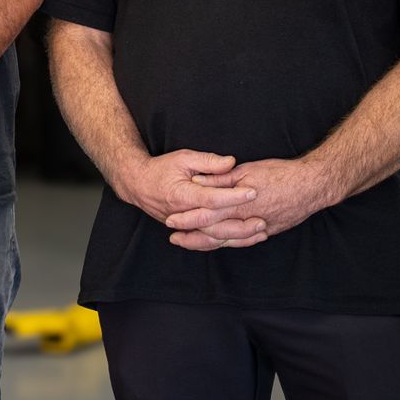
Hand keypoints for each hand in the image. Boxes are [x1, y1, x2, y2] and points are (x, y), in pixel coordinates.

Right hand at [113, 149, 261, 240]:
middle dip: (240, 224)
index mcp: (181, 195)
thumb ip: (208, 161)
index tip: (252, 191)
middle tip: (262, 220)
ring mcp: (184, 226)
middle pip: (215, 225)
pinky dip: (228, 242)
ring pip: (214, 238)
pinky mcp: (187, 231)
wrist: (138, 184)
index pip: (211, 199)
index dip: (233, 196)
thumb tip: (231, 162)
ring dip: (238, 237)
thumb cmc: (161, 169)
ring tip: (260, 232)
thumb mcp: (182, 158)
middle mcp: (182, 215)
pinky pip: (209, 242)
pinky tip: (246, 239)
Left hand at [171, 157, 334, 250]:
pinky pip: (243, 242)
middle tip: (175, 238)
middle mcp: (247, 220)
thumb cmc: (280, 174)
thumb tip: (197, 181)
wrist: (312, 186)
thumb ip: (220, 178)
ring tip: (190, 243)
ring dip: (206, 244)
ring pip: (227, 241)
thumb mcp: (247, 170)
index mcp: (238, 204)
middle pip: (213, 234)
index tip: (172, 222)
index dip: (187, 220)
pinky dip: (228, 243)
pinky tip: (219, 243)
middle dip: (192, 237)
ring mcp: (258, 229)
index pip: (206, 216)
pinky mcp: (268, 231)